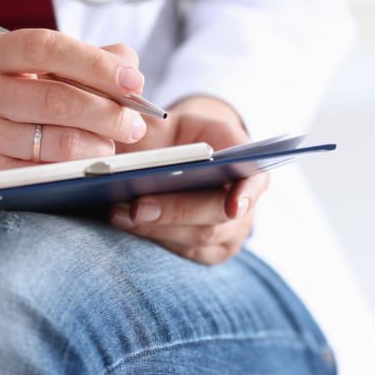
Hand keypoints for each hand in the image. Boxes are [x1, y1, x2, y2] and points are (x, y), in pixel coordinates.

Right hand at [0, 30, 147, 184]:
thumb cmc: (11, 104)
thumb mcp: (38, 73)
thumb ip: (86, 62)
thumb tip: (129, 67)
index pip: (47, 47)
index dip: (96, 64)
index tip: (134, 82)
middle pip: (58, 100)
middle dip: (109, 113)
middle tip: (135, 124)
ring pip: (59, 142)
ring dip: (99, 145)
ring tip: (109, 145)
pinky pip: (47, 174)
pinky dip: (77, 170)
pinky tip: (87, 165)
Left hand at [109, 97, 268, 264]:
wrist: (187, 158)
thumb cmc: (181, 137)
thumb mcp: (174, 122)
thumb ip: (158, 129)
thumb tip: (127, 138)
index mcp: (247, 164)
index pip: (256, 180)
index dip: (247, 194)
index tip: (233, 207)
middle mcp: (245, 204)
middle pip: (216, 216)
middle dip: (177, 212)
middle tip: (139, 206)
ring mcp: (230, 233)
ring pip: (196, 239)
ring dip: (155, 228)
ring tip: (118, 212)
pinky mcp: (209, 252)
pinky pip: (182, 252)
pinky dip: (152, 238)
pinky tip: (124, 224)